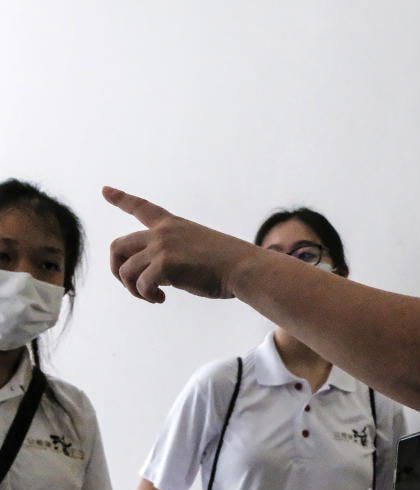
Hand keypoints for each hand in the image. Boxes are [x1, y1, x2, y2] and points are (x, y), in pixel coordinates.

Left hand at [103, 187, 254, 302]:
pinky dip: (147, 296)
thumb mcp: (198, 249)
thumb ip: (173, 255)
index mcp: (173, 225)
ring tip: (152, 296)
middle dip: (117, 270)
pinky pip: (141, 285)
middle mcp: (163, 232)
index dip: (121, 198)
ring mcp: (162, 247)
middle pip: (118, 246)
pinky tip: (161, 299)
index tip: (105, 190)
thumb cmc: (229, 265)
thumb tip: (153, 276)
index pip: (142, 207)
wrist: (244, 268)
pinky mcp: (164, 265)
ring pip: (125, 270)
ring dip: (133, 289)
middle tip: (132, 286)